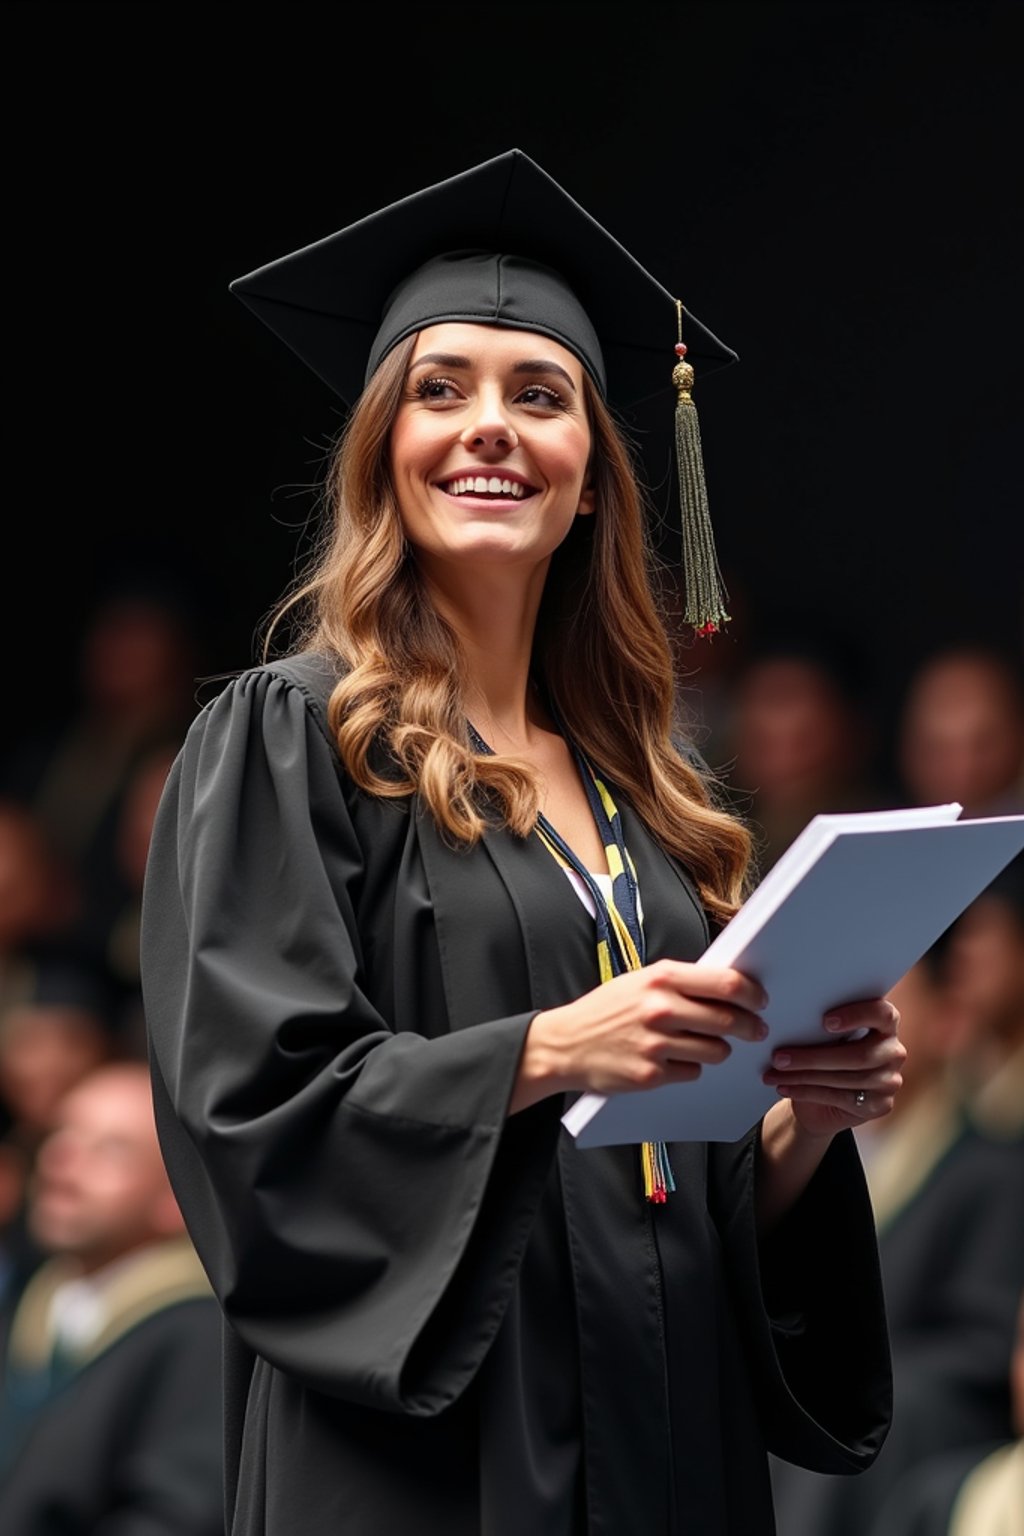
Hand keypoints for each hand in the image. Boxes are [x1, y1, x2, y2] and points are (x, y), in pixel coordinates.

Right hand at [513, 960, 767, 1110]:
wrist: (564, 1045)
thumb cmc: (605, 1011)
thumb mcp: (639, 982)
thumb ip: (679, 983)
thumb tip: (727, 988)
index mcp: (661, 978)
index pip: (726, 983)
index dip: (752, 994)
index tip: (760, 1001)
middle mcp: (661, 1008)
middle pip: (729, 1020)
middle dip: (750, 1027)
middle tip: (756, 1030)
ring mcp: (657, 1044)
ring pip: (717, 1050)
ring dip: (718, 1049)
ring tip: (703, 1044)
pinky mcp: (652, 1074)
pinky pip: (693, 1072)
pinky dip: (690, 1068)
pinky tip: (672, 1060)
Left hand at [761, 998, 905, 1137]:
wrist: (827, 1101)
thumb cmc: (825, 1055)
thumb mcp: (825, 1038)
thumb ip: (822, 1028)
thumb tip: (788, 1023)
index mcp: (886, 1024)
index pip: (883, 1014)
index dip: (857, 1016)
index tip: (825, 1021)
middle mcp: (893, 1051)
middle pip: (858, 1055)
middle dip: (813, 1057)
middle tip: (779, 1057)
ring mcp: (889, 1080)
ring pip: (844, 1078)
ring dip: (803, 1076)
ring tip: (774, 1073)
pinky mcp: (880, 1105)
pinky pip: (839, 1097)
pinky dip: (806, 1092)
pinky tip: (784, 1087)